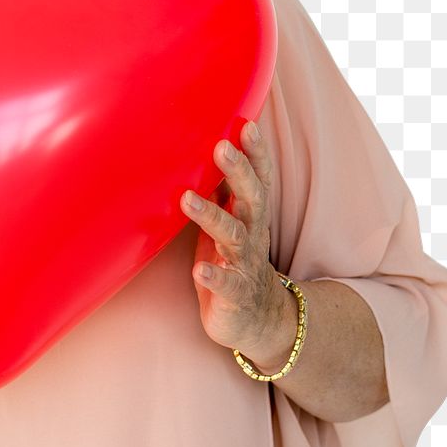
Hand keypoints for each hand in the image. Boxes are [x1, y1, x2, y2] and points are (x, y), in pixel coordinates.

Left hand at [181, 121, 290, 359]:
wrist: (259, 322)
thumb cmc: (235, 262)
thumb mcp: (230, 223)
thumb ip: (221, 192)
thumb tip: (200, 150)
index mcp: (251, 216)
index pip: (258, 178)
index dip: (255, 152)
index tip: (246, 124)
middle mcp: (252, 235)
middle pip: (251, 198)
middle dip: (238, 172)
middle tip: (221, 147)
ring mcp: (245, 264)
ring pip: (233, 236)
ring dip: (210, 216)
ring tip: (187, 199)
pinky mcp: (235, 294)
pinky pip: (227, 284)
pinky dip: (213, 277)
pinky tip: (198, 271)